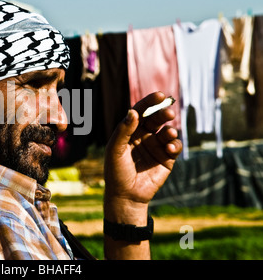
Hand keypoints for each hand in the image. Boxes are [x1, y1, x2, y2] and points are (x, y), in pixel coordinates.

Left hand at [104, 92, 182, 223]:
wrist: (125, 195)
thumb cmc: (116, 171)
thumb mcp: (115, 149)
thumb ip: (123, 130)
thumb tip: (133, 111)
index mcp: (130, 131)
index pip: (141, 112)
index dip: (149, 102)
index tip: (159, 95)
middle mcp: (144, 136)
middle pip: (156, 119)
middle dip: (163, 114)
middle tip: (168, 113)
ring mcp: (156, 147)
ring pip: (167, 132)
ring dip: (170, 130)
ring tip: (169, 133)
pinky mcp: (167, 159)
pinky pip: (175, 147)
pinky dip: (175, 145)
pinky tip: (170, 148)